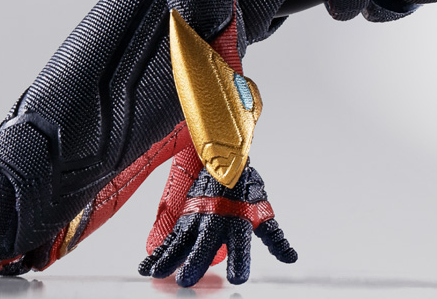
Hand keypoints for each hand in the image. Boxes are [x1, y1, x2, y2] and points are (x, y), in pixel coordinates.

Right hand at [138, 161, 295, 286]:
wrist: (225, 156)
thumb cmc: (245, 188)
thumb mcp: (262, 211)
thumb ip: (274, 237)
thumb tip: (290, 258)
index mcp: (239, 223)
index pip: (241, 247)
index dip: (239, 263)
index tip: (237, 278)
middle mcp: (217, 221)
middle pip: (204, 247)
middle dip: (195, 264)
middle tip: (187, 280)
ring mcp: (198, 218)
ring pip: (182, 241)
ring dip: (170, 258)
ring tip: (160, 274)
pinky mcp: (184, 216)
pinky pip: (168, 236)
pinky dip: (156, 251)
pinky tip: (146, 267)